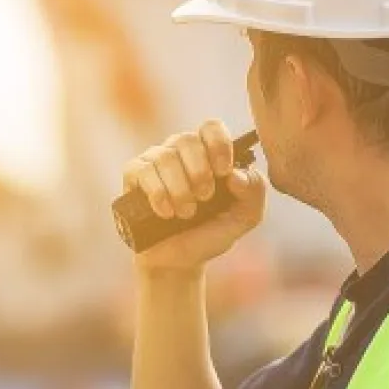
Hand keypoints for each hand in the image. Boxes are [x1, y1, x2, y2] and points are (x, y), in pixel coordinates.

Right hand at [119, 119, 266, 273]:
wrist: (178, 261)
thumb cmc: (210, 232)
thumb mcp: (245, 217)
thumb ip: (255, 192)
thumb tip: (235, 173)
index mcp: (208, 153)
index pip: (211, 127)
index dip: (218, 145)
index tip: (223, 172)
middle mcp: (180, 151)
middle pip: (187, 139)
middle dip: (199, 172)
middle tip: (205, 198)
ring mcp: (155, 161)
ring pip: (165, 157)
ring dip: (180, 189)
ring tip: (186, 213)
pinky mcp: (133, 175)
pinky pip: (143, 171)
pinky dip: (158, 194)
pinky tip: (166, 213)